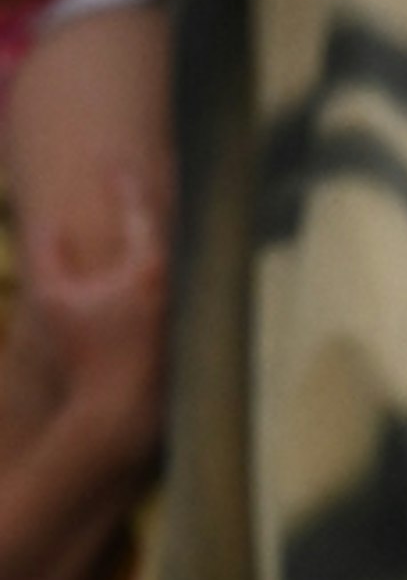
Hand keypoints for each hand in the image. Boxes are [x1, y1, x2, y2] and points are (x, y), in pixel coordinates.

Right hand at [29, 187, 164, 451]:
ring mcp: (183, 313)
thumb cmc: (83, 355)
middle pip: (171, 232)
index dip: (125, 186)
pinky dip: (167, 276)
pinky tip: (157, 274)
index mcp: (146, 271)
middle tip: (150, 177)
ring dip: (166, 240)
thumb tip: (49, 223)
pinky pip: (176, 295)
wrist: (117, 414)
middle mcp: (174, 288)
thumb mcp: (54, 299)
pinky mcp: (184, 338)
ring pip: (178, 265)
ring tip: (155, 217)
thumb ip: (49, 255)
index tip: (115, 166)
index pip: (139, 212)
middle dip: (157, 204)